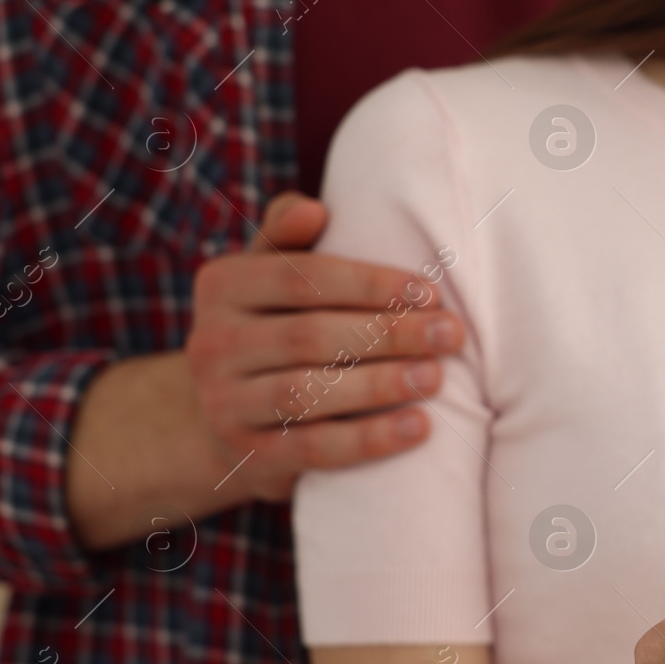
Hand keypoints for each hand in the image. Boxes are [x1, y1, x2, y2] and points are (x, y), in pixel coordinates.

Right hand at [183, 191, 465, 500]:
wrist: (226, 416)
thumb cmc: (274, 325)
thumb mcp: (270, 273)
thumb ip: (289, 236)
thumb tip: (313, 208)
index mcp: (222, 285)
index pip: (301, 279)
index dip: (370, 284)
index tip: (430, 292)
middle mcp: (213, 343)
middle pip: (310, 336)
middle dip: (389, 333)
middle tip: (451, 334)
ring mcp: (224, 404)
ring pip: (307, 393)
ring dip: (379, 385)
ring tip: (436, 377)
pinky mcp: (250, 455)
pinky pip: (314, 448)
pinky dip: (369, 440)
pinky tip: (418, 427)